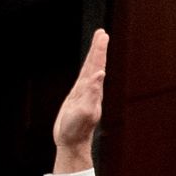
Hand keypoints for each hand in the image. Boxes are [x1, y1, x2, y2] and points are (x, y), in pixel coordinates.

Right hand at [53, 29, 108, 172]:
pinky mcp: (77, 99)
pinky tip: (91, 68)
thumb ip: (92, 93)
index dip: (99, 50)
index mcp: (93, 90)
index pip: (96, 64)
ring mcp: (85, 94)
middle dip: (98, 48)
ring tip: (98, 44)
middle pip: (95, 64)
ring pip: (90, 70)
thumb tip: (100, 74)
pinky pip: (83, 79)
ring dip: (94, 56)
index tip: (102, 35)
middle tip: (101, 33)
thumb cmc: (77, 129)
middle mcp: (91, 90)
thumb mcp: (85, 111)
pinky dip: (87, 70)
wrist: (72, 142)